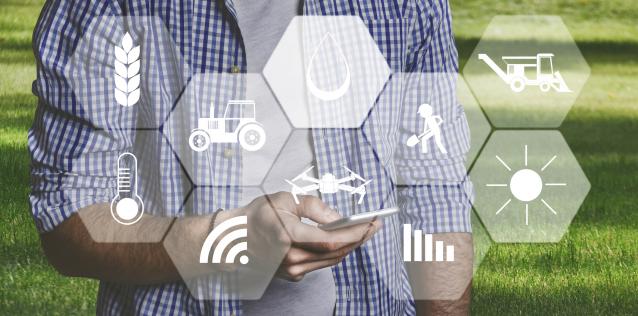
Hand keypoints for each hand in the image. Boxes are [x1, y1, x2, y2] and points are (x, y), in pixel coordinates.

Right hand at [219, 192, 380, 280]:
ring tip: (364, 231)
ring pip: (332, 259)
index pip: (333, 239)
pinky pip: (322, 263)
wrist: (235, 237)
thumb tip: (338, 217)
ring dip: (350, 246)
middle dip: (359, 238)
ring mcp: (292, 269)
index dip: (357, 232)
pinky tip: (345, 240)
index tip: (373, 222)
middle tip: (375, 225)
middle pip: (337, 252)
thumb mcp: (287, 199)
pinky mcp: (293, 274)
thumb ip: (315, 207)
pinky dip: (336, 252)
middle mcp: (291, 258)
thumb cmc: (259, 214)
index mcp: (289, 236)